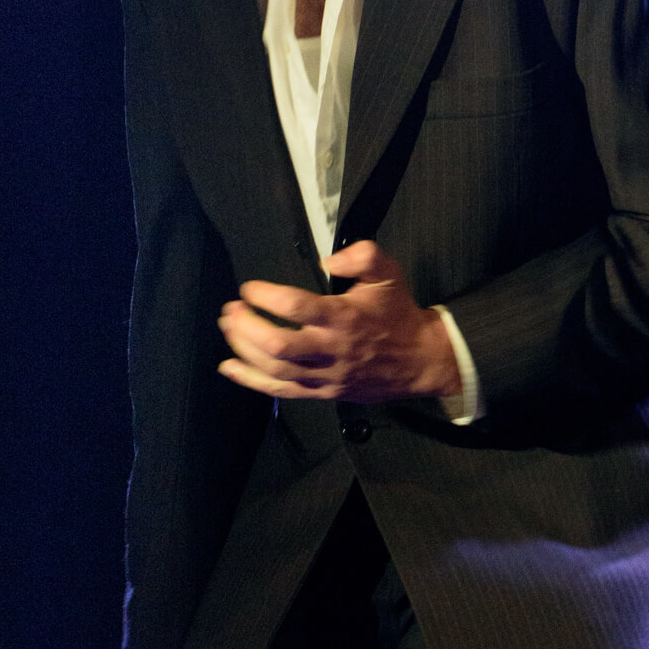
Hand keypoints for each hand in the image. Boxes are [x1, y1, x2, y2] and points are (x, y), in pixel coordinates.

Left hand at [217, 239, 459, 404]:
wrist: (420, 360)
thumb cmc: (397, 313)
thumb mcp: (388, 273)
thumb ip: (362, 255)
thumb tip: (327, 260)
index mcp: (343, 317)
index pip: (295, 307)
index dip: (265, 295)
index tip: (249, 287)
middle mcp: (331, 349)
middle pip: (278, 344)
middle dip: (247, 326)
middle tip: (231, 309)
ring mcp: (325, 374)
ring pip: (275, 369)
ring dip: (244, 349)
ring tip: (228, 328)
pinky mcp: (322, 392)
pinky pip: (281, 391)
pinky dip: (251, 380)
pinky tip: (230, 367)